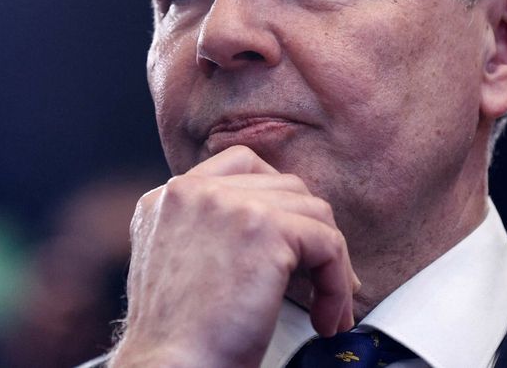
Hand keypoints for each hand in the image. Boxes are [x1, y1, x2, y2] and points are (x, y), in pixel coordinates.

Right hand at [111, 146, 357, 367]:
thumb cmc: (176, 340)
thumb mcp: (174, 266)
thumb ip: (204, 231)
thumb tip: (265, 229)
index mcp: (168, 198)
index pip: (238, 165)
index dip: (276, 199)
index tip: (292, 238)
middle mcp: (194, 191)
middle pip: (283, 186)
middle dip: (310, 234)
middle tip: (320, 277)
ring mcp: (229, 204)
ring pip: (312, 212)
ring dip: (330, 263)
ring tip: (326, 305)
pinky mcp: (265, 229)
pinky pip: (328, 244)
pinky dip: (338, 284)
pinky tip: (327, 316)